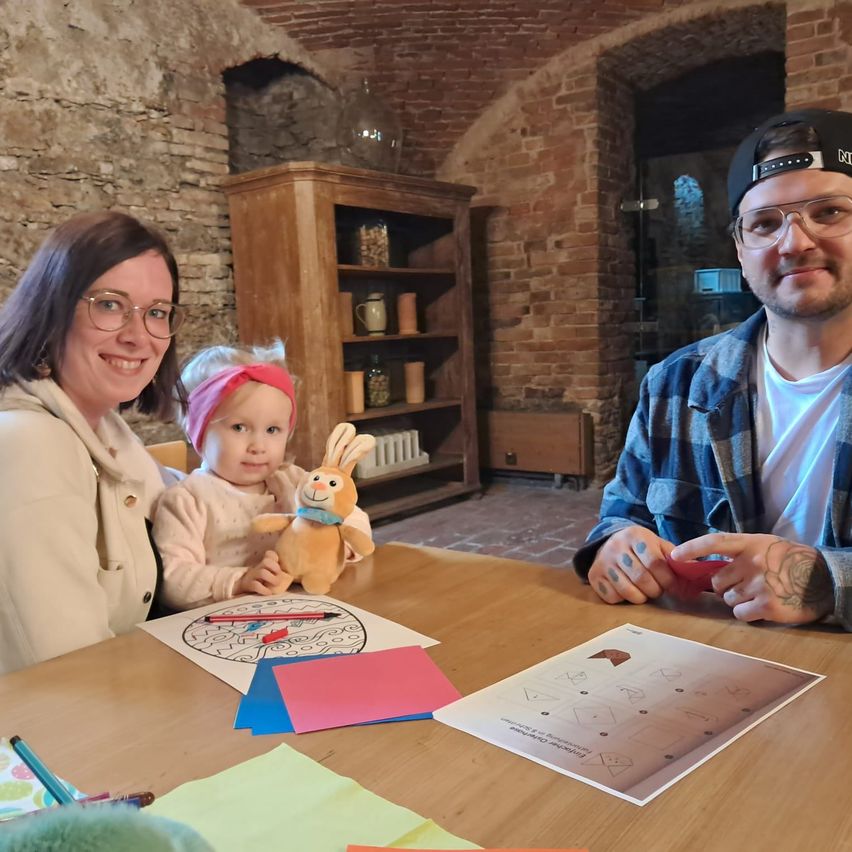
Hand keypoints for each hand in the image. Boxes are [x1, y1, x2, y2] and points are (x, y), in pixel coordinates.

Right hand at [236, 551, 282, 595]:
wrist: (243, 586)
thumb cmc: (263, 580)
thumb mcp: (270, 573)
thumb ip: (280, 572)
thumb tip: (296, 573)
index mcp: (265, 563)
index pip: (270, 554)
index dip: (275, 557)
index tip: (280, 563)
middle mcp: (259, 567)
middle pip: (266, 561)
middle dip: (275, 567)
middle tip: (280, 574)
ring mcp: (253, 576)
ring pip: (262, 572)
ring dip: (271, 578)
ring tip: (276, 584)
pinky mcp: (249, 585)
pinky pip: (255, 585)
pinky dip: (264, 590)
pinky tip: (269, 593)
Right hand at [589, 526, 675, 603]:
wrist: (610, 542)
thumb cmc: (641, 548)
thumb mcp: (658, 545)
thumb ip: (675, 558)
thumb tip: (695, 570)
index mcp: (635, 536)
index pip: (655, 563)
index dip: (667, 579)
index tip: (672, 586)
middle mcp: (616, 546)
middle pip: (642, 579)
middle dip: (655, 590)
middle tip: (658, 590)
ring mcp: (603, 561)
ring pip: (627, 591)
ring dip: (641, 597)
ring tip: (644, 591)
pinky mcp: (594, 575)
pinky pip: (612, 597)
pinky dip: (623, 599)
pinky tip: (627, 590)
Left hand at [671, 533, 834, 623]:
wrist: (825, 579)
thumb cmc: (791, 561)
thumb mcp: (765, 545)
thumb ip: (739, 553)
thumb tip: (708, 567)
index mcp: (750, 543)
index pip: (714, 542)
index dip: (691, 548)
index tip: (674, 556)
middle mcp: (752, 562)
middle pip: (717, 581)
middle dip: (726, 586)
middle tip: (746, 585)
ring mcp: (759, 584)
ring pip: (727, 599)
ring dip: (738, 600)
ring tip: (760, 594)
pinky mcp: (766, 605)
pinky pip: (739, 614)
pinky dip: (747, 614)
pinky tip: (763, 607)